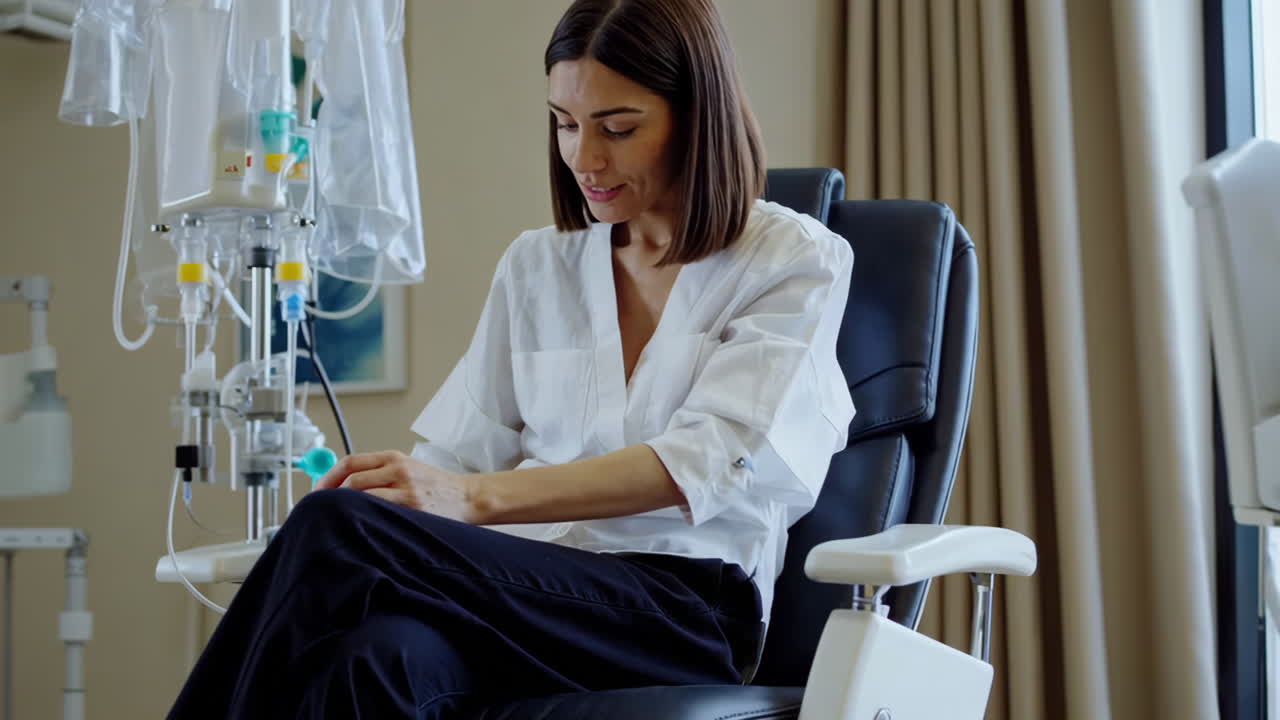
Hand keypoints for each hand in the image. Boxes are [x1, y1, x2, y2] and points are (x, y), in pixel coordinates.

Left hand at [313, 450, 476, 522]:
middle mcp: (398, 469)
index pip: (350, 462)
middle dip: (329, 497)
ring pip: (362, 497)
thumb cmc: (436, 487)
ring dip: (344, 510)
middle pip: (351, 480)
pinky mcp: (413, 507)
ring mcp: (406, 489)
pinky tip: (359, 527)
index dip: (327, 478)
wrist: (468, 497)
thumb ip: (378, 473)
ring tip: (335, 520)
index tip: (316, 492)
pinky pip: (379, 512)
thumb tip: (340, 486)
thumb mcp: (407, 469)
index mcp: (393, 457)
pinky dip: (364, 519)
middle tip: (320, 511)